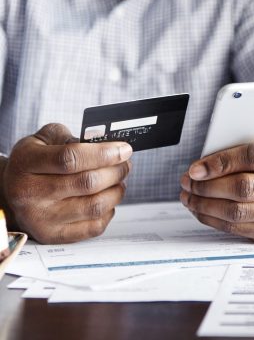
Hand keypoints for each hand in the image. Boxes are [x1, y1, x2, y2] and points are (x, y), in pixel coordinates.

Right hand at [2, 123, 131, 243]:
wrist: (11, 190)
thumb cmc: (34, 161)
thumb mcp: (45, 138)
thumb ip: (72, 136)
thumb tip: (105, 144)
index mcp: (27, 163)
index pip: (71, 159)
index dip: (104, 153)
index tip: (124, 149)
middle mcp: (30, 193)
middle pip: (87, 183)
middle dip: (116, 170)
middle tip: (125, 163)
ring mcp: (41, 218)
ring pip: (94, 207)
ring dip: (116, 191)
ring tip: (119, 180)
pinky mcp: (52, 235)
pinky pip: (93, 227)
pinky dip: (109, 211)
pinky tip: (107, 199)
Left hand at [180, 137, 253, 242]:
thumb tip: (210, 154)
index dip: (222, 161)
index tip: (197, 167)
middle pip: (244, 188)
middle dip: (208, 185)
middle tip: (189, 181)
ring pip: (238, 211)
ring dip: (206, 204)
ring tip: (189, 195)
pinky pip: (238, 228)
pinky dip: (213, 219)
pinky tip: (201, 208)